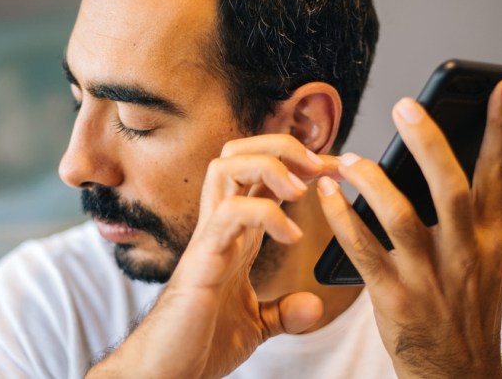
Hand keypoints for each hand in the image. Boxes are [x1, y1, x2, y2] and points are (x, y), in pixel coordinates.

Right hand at [88, 135, 331, 378]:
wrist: (167, 373)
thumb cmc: (200, 343)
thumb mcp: (255, 325)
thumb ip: (283, 311)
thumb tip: (312, 304)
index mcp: (235, 234)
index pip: (260, 174)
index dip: (298, 163)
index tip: (334, 170)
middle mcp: (220, 226)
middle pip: (238, 152)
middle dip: (281, 146)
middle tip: (319, 167)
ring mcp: (209, 237)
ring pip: (226, 166)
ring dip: (271, 166)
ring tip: (301, 191)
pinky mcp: (202, 258)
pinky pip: (230, 212)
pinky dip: (267, 213)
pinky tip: (290, 236)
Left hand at [316, 79, 501, 378]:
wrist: (460, 376)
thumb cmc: (469, 313)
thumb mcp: (490, 266)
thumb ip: (475, 221)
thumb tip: (454, 167)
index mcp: (492, 241)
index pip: (500, 175)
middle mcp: (465, 255)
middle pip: (449, 187)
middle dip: (428, 143)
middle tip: (406, 105)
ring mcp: (429, 278)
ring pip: (399, 215)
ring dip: (371, 180)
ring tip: (349, 158)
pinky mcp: (395, 299)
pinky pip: (362, 250)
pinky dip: (342, 218)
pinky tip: (328, 196)